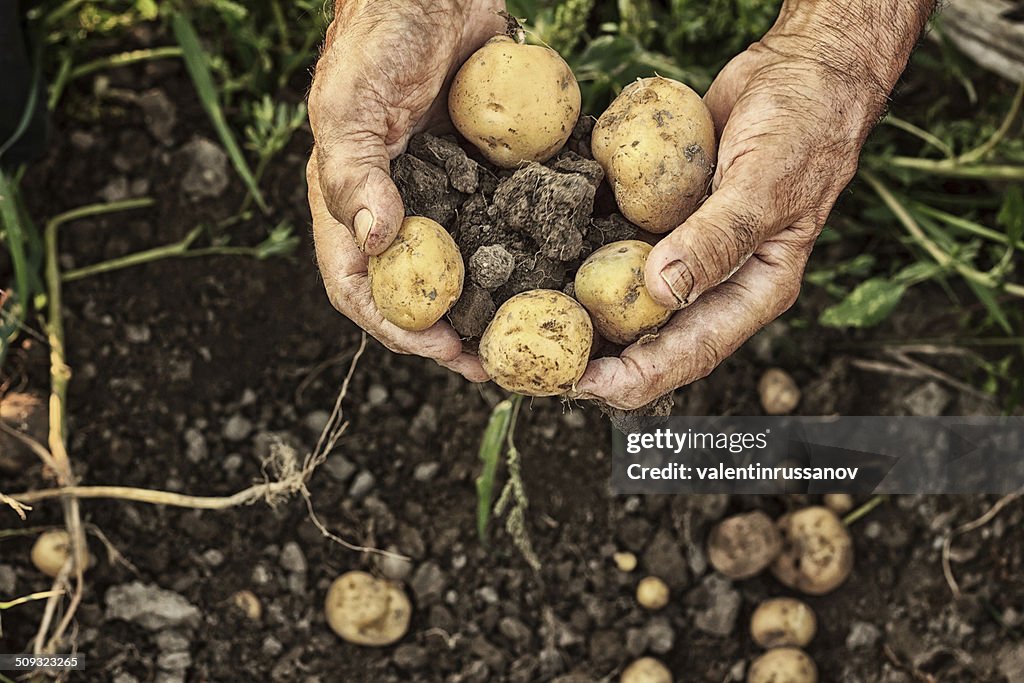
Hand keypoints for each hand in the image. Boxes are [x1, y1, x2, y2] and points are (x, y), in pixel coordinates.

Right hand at [306, 0, 504, 379]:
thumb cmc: (378, 38)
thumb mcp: (349, 104)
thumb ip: (351, 171)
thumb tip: (374, 243)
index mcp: (352, 205)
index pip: (361, 288)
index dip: (396, 326)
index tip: (443, 348)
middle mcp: (399, 210)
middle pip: (420, 293)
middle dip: (454, 333)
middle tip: (498, 361)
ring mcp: (446, 195)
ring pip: (468, 269)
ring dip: (496, 305)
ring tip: (534, 332)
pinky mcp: (486, 176)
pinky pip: (505, 222)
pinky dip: (528, 251)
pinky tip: (562, 270)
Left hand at [575, 22, 911, 408]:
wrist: (798, 71)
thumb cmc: (804, 127)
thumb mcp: (766, 184)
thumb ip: (718, 238)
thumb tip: (661, 291)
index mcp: (752, 291)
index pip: (693, 351)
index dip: (640, 375)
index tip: (588, 386)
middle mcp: (713, 281)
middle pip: (651, 338)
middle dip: (598, 359)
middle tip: (538, 367)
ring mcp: (683, 251)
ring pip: (627, 299)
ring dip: (582, 317)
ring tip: (528, 330)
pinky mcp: (658, 219)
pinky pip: (617, 247)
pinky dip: (582, 259)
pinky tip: (539, 264)